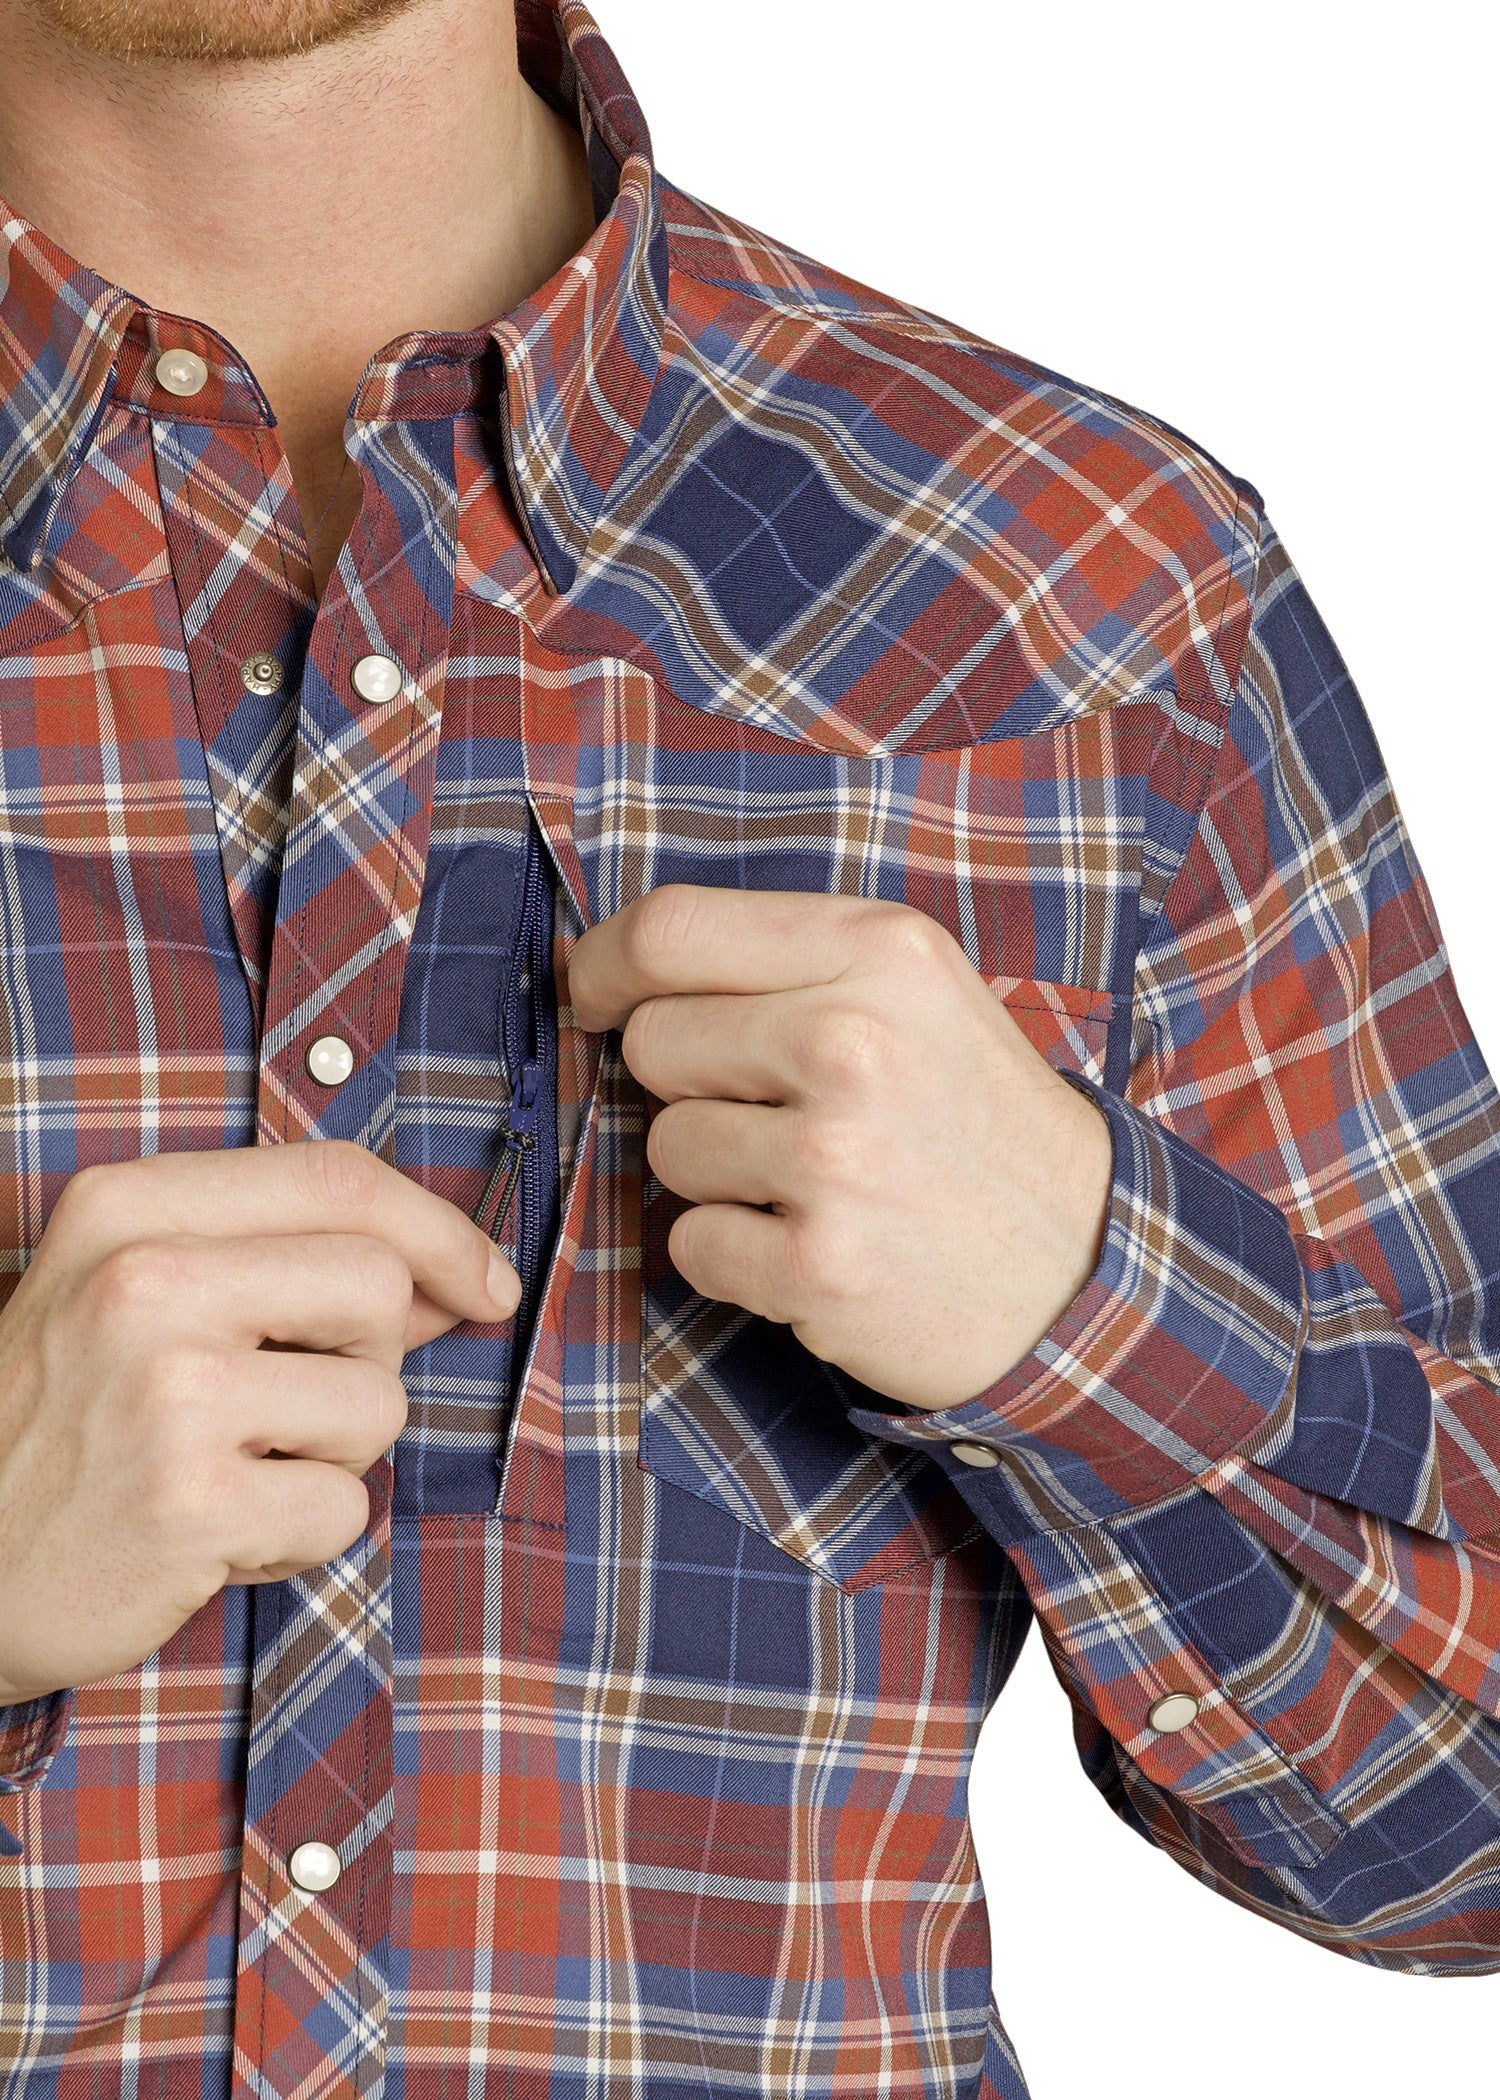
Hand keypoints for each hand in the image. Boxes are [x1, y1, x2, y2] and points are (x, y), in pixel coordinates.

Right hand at [0, 1143, 519, 1703]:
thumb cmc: (63, 1426)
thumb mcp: (140, 1299)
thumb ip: (289, 1266)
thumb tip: (453, 1279)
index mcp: (128, 1209)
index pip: (337, 1178)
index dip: (439, 1229)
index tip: (485, 1282)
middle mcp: (143, 1284)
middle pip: (378, 1287)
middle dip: (369, 1357)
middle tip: (285, 1403)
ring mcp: (166, 1393)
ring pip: (377, 1404)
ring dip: (332, 1456)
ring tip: (233, 1469)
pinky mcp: (191, 1504)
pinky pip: (344, 1509)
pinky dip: (299, 1536)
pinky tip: (217, 1533)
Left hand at [570, 886, 1111, 1413]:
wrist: (1082, 1265)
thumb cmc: (974, 1121)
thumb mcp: (915, 993)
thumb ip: (786, 963)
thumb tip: (613, 960)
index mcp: (876, 952)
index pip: (669, 928)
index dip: (605, 963)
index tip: (593, 994)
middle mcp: (852, 1041)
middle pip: (654, 1041)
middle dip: (689, 1084)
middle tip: (779, 1113)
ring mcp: (834, 1156)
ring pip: (667, 1146)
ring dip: (718, 1176)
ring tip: (816, 1184)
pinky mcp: (818, 1262)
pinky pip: (691, 1243)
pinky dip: (735, 1256)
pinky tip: (814, 1246)